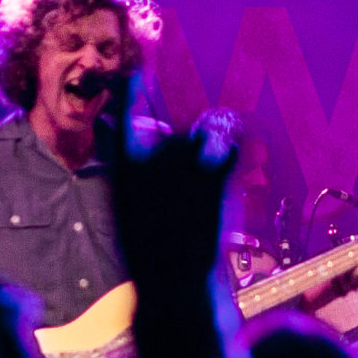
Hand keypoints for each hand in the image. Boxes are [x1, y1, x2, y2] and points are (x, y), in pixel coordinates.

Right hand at [104, 78, 238, 298]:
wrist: (175, 284)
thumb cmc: (148, 253)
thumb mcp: (127, 213)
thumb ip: (138, 177)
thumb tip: (149, 151)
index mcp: (122, 174)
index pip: (122, 122)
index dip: (130, 95)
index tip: (135, 73)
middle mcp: (152, 166)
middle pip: (171, 137)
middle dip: (181, 152)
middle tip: (184, 182)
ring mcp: (183, 171)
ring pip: (200, 139)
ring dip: (205, 150)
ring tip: (204, 177)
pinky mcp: (215, 182)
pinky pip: (229, 149)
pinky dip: (232, 149)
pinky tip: (235, 153)